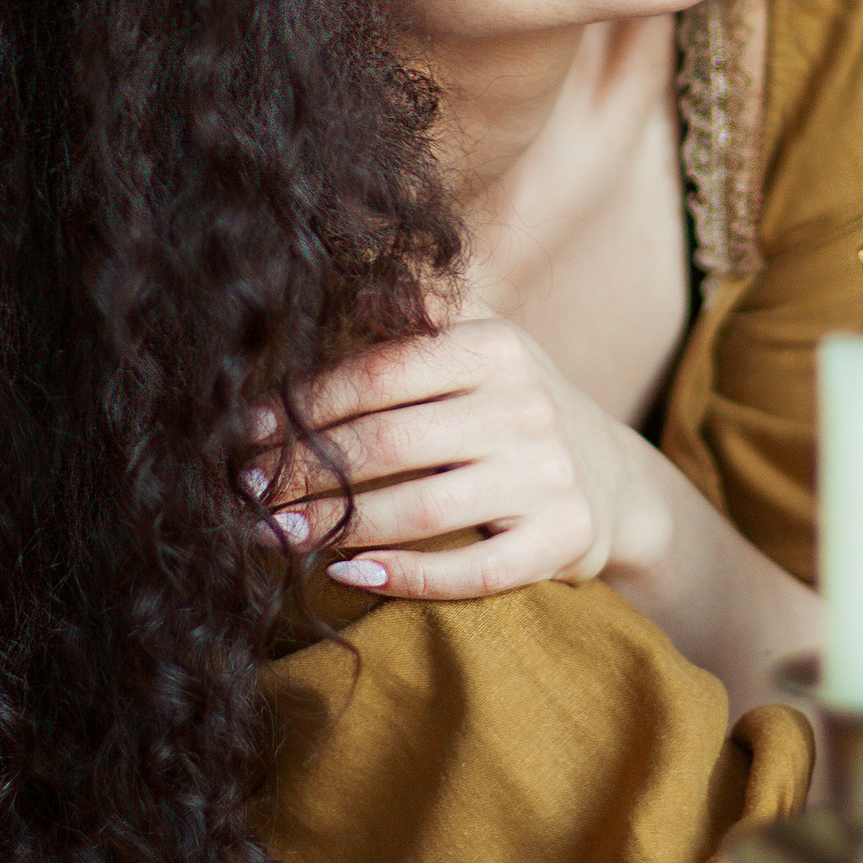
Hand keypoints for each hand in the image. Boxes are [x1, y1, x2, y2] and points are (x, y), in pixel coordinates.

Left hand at [249, 318, 668, 599]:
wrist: (614, 480)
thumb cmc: (515, 407)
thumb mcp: (480, 343)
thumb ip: (418, 313)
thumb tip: (347, 285)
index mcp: (497, 347)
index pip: (381, 373)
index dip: (306, 404)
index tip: (249, 429)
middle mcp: (528, 406)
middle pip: (391, 444)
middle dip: (306, 470)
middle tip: (247, 490)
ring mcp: (549, 477)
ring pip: (425, 510)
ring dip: (337, 526)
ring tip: (276, 534)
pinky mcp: (561, 539)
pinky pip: (474, 571)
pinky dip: (406, 576)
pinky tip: (348, 574)